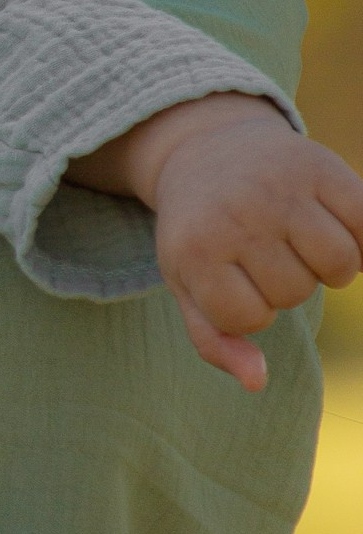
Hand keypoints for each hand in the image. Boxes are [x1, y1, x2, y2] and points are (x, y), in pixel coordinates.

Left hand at [115, 95, 362, 388]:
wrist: (206, 151)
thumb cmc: (199, 231)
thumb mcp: (187, 284)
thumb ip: (214, 340)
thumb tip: (257, 383)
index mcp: (196, 250)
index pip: (250, 319)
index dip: (249, 308)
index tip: (233, 280)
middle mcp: (238, 216)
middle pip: (296, 292)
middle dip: (285, 282)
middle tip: (263, 250)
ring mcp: (281, 189)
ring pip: (341, 265)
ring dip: (328, 264)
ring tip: (301, 241)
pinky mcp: (320, 166)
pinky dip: (361, 236)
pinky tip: (336, 225)